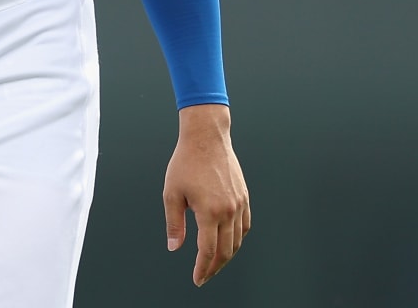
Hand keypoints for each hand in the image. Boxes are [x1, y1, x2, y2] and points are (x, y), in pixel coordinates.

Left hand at [163, 103, 250, 285]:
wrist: (207, 138)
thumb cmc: (186, 162)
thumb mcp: (171, 193)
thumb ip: (174, 223)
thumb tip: (175, 247)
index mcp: (210, 212)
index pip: (208, 251)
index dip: (203, 268)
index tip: (197, 279)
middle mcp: (229, 211)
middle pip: (225, 251)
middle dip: (214, 267)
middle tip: (204, 275)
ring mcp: (240, 205)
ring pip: (238, 241)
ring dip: (227, 256)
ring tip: (214, 263)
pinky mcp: (245, 198)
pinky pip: (245, 226)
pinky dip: (237, 239)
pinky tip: (229, 242)